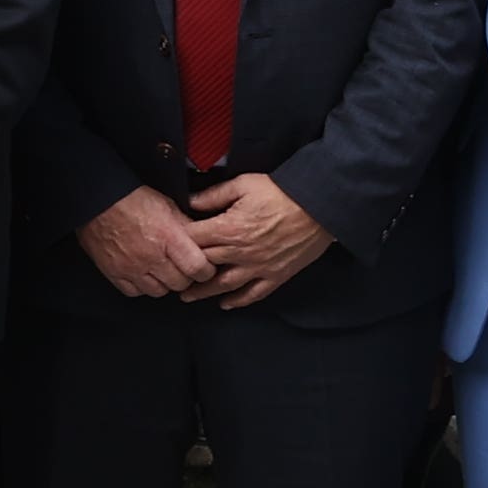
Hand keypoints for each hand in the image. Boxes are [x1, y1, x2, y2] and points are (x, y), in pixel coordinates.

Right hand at [77, 185, 219, 302]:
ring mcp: (130, 267)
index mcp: (168, 237)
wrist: (97, 199)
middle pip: (180, 283)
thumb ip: (187, 227)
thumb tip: (203, 242)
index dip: (205, 270)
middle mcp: (150, 256)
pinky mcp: (113, 272)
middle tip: (182, 266)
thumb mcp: (168, 206)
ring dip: (163, 283)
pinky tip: (143, 273)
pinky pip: (134, 292)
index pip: (198, 268)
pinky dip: (141, 286)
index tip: (204, 267)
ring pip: (159, 291)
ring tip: (161, 269)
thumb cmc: (131, 199)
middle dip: (185, 276)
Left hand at [180, 172, 333, 307]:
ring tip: (187, 296)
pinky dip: (238, 301)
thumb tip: (190, 201)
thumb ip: (213, 195)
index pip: (193, 240)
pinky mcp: (276, 275)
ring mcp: (259, 267)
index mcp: (229, 229)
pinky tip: (226, 303)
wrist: (320, 206)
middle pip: (203, 265)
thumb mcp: (243, 185)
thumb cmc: (281, 192)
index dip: (178, 242)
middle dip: (184, 270)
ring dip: (203, 292)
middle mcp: (240, 252)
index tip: (168, 245)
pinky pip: (254, 294)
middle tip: (169, 275)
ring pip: (224, 285)